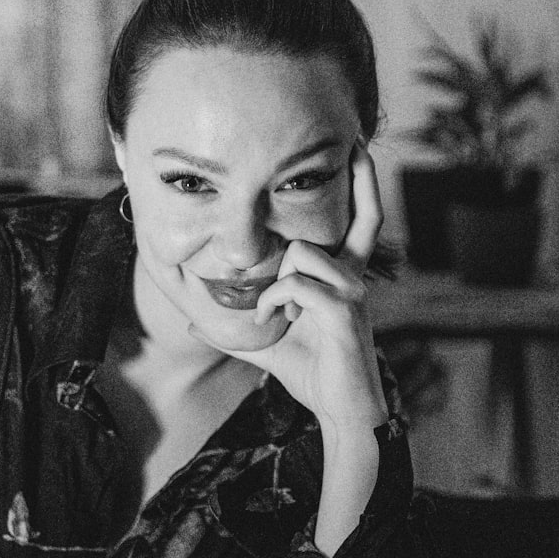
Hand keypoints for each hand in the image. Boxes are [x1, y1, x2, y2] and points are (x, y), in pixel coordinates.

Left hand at [192, 143, 387, 431]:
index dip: (366, 182)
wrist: (339, 411)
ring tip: (273, 312)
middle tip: (325, 198)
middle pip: (348, 219)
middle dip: (335, 204)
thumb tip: (192, 321)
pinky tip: (276, 321)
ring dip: (274, 283)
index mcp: (343, 274)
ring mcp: (351, 292)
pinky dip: (273, 302)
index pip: (365, 218)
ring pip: (301, 253)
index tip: (357, 146)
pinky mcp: (343, 312)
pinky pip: (294, 286)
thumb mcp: (264, 342)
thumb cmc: (310, 372)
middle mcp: (353, 276)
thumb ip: (236, 327)